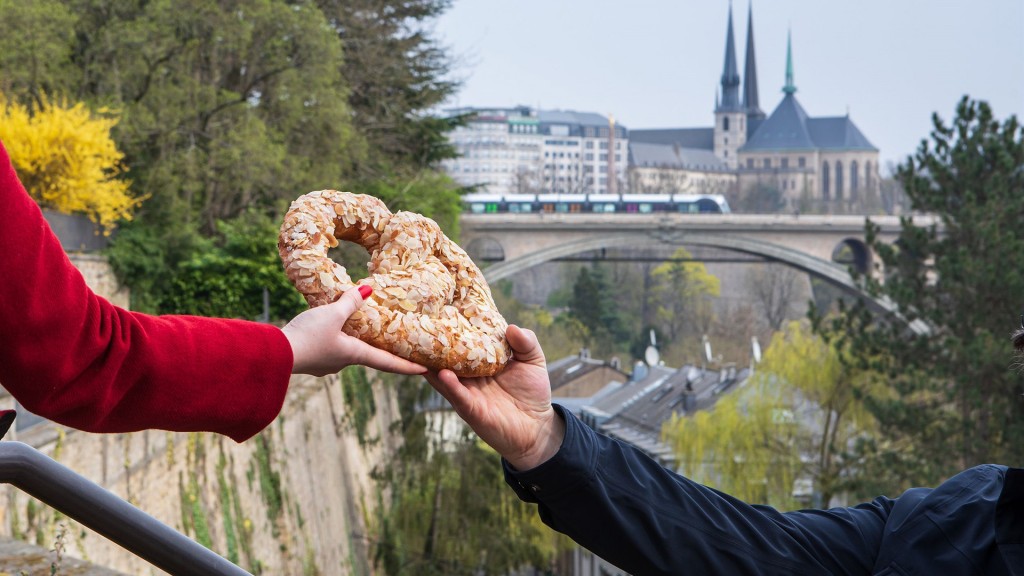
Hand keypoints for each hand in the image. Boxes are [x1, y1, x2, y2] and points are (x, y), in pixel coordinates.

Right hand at [282, 286, 426, 376]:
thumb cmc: (308, 336)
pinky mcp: (311, 359)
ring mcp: (326, 364)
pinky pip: (329, 347)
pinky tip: (328, 329)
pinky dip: (335, 338)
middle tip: (394, 344)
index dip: (408, 366)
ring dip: (354, 341)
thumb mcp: (332, 314)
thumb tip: (369, 289)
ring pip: (346, 350)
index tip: (425, 370)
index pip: (388, 363)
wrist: (274, 355)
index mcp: (355, 354)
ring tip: (358, 329)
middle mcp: (343, 362)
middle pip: (368, 355)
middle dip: (379, 349)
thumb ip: (350, 302)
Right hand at [425, 325, 564, 469]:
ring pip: (443, 375)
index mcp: (480, 359)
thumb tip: (511, 327)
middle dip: (433, 343)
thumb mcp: (533, 361)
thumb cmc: (532, 392)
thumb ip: (526, 342)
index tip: (444, 307)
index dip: (455, 325)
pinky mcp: (471, 409)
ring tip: (423, 347)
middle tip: (421, 324)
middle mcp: (468, 374)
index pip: (464, 340)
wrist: (537, 427)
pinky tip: (444, 374)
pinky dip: (449, 385)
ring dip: (433, 363)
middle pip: (446, 356)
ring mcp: (466, 391)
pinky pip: (457, 395)